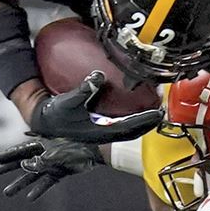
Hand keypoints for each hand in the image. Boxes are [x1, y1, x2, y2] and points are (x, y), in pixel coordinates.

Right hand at [0, 135, 103, 199]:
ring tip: (7, 192)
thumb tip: (24, 166)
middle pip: (22, 161)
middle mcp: (44, 153)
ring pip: (32, 175)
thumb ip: (41, 161)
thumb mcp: (56, 154)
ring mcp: (51, 164)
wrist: (96, 151)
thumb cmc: (76, 147)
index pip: (21, 149)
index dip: (7, 154)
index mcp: (42, 143)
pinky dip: (39, 190)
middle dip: (8, 167)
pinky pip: (46, 182)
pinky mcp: (60, 173)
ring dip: (20, 183)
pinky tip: (30, 198)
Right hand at [29, 71, 162, 144]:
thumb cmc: (57, 115)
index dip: (145, 120)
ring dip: (143, 120)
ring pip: (131, 129)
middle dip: (150, 121)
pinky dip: (134, 118)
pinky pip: (124, 125)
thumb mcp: (68, 101)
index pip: (130, 127)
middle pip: (135, 131)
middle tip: (163, 108)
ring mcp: (105, 132)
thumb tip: (98, 76)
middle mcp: (106, 134)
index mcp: (102, 131)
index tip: (159, 112)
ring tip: (155, 107)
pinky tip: (137, 107)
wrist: (46, 122)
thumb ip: (84, 89)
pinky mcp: (103, 128)